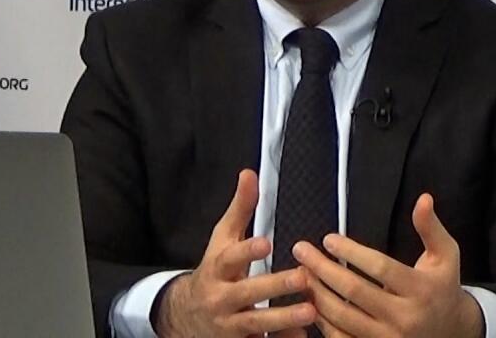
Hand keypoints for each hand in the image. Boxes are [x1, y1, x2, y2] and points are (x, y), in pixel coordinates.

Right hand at [156, 169, 315, 337]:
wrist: (185, 315)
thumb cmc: (214, 272)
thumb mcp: (222, 239)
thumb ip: (239, 209)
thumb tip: (249, 174)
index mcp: (218, 269)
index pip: (230, 258)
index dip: (247, 251)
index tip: (267, 242)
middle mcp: (221, 298)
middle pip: (247, 293)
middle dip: (274, 286)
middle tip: (302, 277)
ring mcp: (229, 324)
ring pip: (256, 323)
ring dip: (283, 318)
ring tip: (310, 311)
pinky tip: (302, 336)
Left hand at [292, 193, 483, 337]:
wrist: (452, 332)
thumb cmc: (443, 289)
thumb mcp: (446, 256)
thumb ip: (430, 228)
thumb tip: (423, 199)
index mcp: (421, 290)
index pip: (380, 268)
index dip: (351, 252)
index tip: (329, 239)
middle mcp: (404, 318)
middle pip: (355, 292)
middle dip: (323, 269)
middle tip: (302, 251)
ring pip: (343, 317)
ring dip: (318, 294)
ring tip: (302, 273)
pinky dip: (323, 322)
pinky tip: (312, 302)